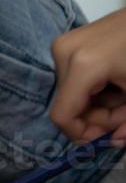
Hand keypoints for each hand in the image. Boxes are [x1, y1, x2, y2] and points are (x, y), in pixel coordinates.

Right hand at [51, 9, 125, 144]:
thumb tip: (114, 142)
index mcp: (82, 66)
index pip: (62, 115)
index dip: (82, 134)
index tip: (107, 135)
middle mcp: (64, 53)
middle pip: (68, 104)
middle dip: (97, 116)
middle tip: (125, 111)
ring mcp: (63, 44)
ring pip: (70, 92)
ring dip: (96, 102)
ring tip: (123, 92)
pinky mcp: (67, 40)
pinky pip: (72, 76)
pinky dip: (93, 87)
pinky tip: (113, 80)